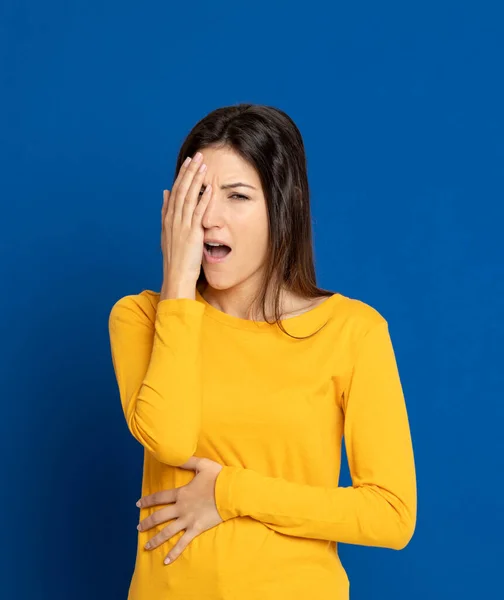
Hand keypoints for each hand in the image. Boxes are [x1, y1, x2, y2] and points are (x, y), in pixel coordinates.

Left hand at [136, 456, 223, 564]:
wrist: (231, 492)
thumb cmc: (218, 477)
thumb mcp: (202, 465)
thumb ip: (188, 460)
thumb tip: (176, 453)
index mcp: (181, 493)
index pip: (160, 497)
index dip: (148, 500)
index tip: (138, 504)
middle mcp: (181, 508)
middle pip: (160, 517)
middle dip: (148, 522)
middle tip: (138, 527)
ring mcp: (188, 520)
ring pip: (167, 532)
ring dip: (156, 540)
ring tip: (146, 546)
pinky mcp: (197, 529)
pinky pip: (183, 543)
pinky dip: (174, 552)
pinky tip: (166, 561)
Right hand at [160, 152, 212, 298]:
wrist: (176, 276)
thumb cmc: (175, 258)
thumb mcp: (167, 233)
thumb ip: (167, 212)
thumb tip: (165, 193)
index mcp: (168, 219)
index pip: (175, 191)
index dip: (182, 175)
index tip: (188, 162)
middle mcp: (173, 220)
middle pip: (181, 190)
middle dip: (189, 172)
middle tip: (197, 156)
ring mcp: (182, 226)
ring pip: (189, 198)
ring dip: (196, 180)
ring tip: (203, 165)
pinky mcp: (192, 234)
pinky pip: (198, 214)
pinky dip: (203, 200)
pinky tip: (209, 189)